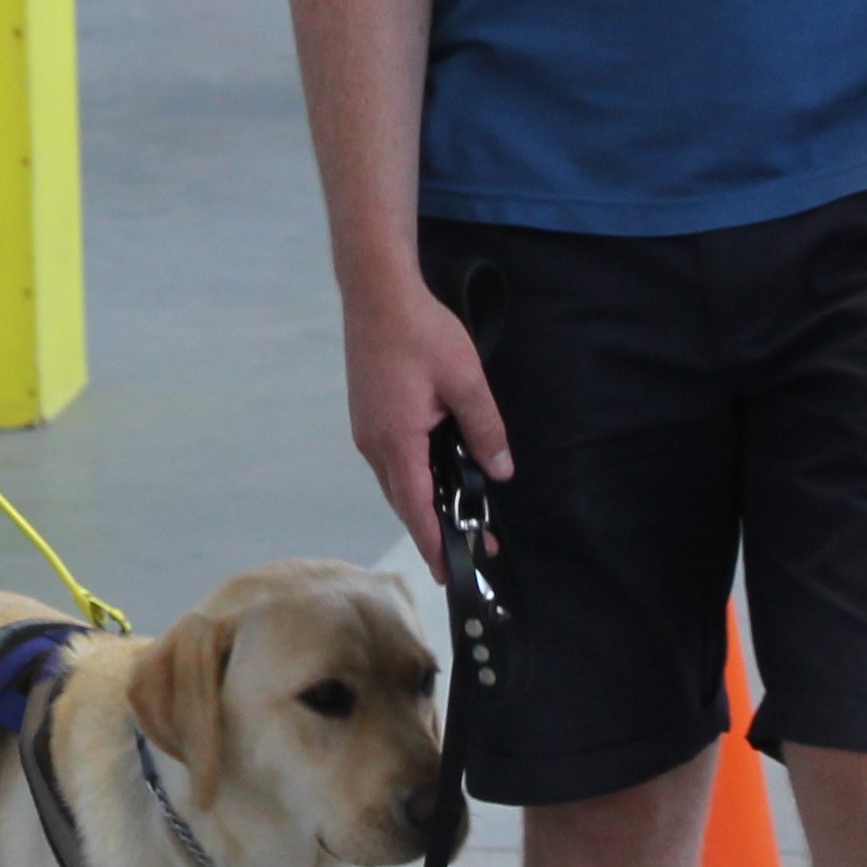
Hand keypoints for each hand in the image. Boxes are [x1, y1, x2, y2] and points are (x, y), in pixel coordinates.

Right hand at [343, 277, 511, 577]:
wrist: (376, 293)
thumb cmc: (420, 333)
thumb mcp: (466, 380)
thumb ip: (485, 429)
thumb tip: (499, 471)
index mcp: (397, 441)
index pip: (416, 508)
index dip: (434, 543)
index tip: (450, 572)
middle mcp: (374, 444)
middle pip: (404, 501)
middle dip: (435, 530)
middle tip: (472, 548)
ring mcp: (366, 431)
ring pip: (397, 482)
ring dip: (424, 503)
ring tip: (459, 516)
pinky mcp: (368, 417)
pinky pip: (391, 462)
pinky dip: (414, 478)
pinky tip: (436, 473)